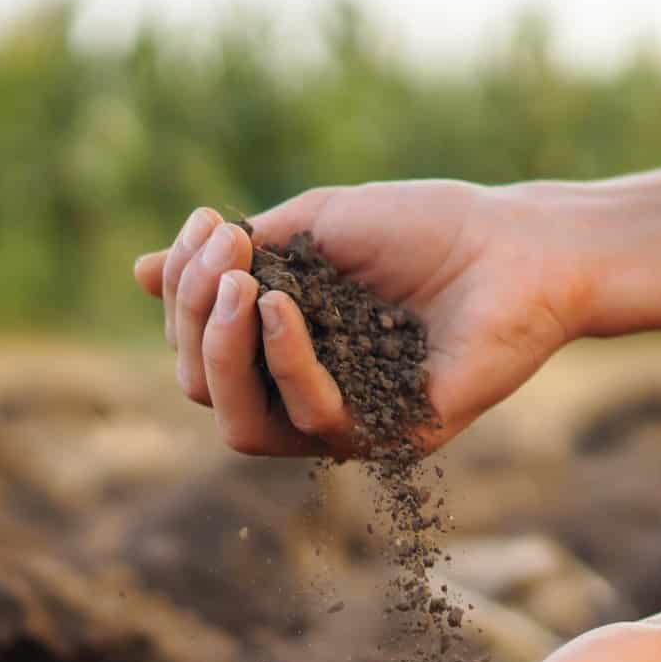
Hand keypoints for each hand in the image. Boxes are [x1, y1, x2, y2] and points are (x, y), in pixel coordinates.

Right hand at [133, 181, 591, 456]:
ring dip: (223, 350)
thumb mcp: (314, 228)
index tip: (211, 224)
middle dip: (193, 319)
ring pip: (242, 425)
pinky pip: (314, 422)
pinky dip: (286, 362)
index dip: (185, 291)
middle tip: (223, 256)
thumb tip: (139, 273)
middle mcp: (307, 393)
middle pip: (205, 390)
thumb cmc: (426, 228)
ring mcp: (348, 421)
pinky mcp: (393, 437)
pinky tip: (283, 307)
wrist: (521, 244)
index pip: (198, 346)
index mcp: (283, 347)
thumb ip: (236, 257)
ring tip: (241, 284)